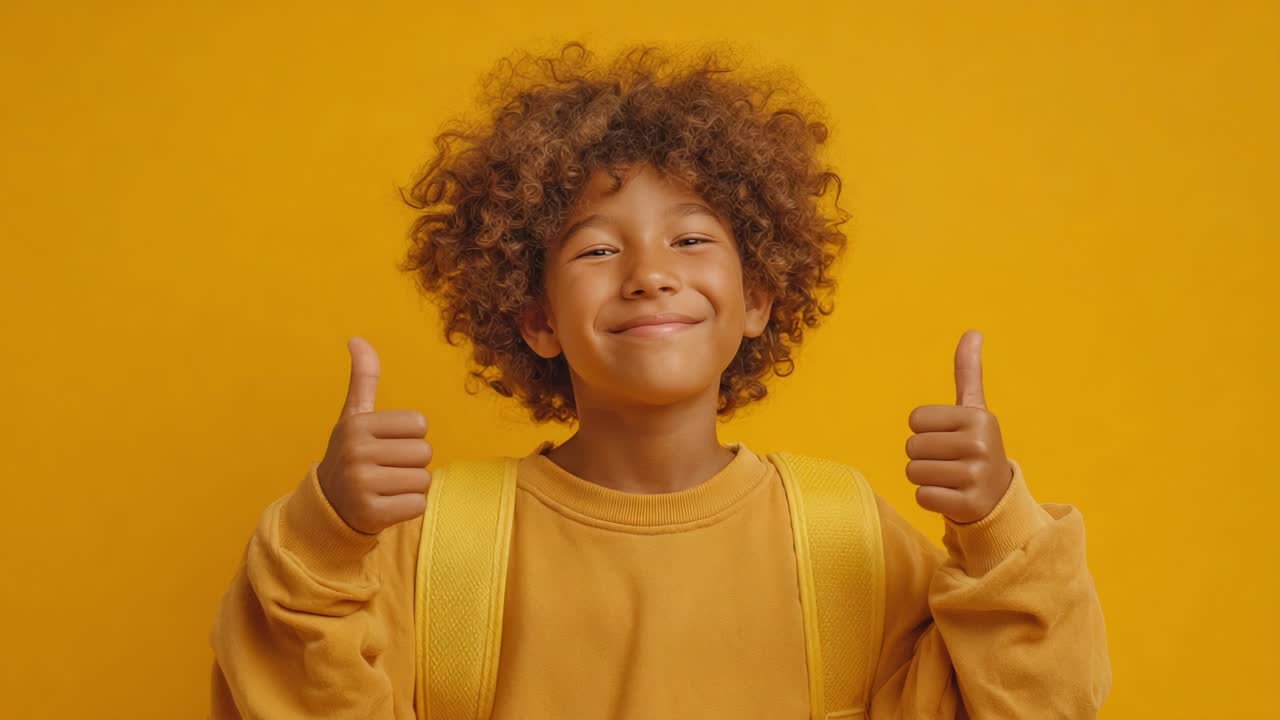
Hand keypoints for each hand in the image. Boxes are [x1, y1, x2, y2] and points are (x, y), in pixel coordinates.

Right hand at [316, 337, 432, 534]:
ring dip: (411, 487)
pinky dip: (408, 508)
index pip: (419, 424)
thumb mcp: (353, 416)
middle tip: (386, 469)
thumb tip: (357, 338)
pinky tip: (386, 505)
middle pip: (424, 452)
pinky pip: (417, 505)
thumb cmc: (351, 455)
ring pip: (423, 480)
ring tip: (386, 487)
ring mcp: (362, 484)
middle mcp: (357, 452)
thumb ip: (363, 378)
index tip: (386, 445)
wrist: (327, 506)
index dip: (409, 436)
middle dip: (412, 463)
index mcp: (357, 424)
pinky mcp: (370, 513)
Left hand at [904, 329, 1013, 523]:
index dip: (925, 430)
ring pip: (913, 472)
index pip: (915, 419)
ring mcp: (975, 477)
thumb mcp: (975, 410)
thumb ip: (968, 372)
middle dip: (923, 456)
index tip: (949, 438)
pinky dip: (931, 499)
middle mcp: (979, 445)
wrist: (999, 497)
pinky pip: (922, 497)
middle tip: (950, 461)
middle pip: (911, 447)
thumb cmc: (976, 447)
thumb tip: (972, 331)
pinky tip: (952, 496)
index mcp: (978, 417)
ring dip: (926, 478)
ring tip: (950, 478)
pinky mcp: (968, 505)